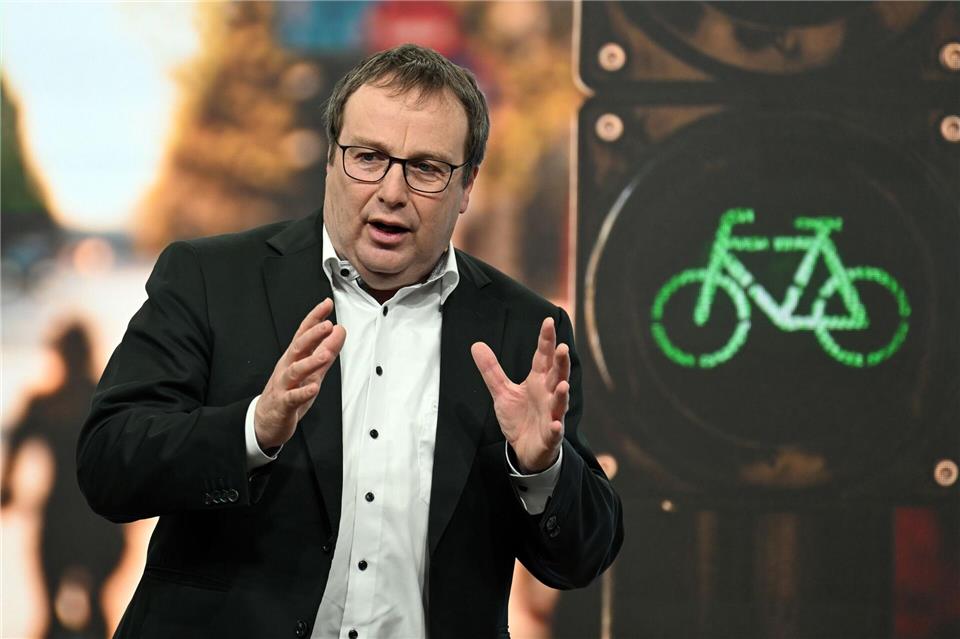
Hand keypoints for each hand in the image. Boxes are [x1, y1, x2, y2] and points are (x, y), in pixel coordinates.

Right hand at [254, 298, 345, 449]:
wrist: (266, 420)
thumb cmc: (288, 392)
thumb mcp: (311, 370)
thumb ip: (326, 351)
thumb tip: (339, 331)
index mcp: (293, 357)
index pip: (303, 333)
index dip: (314, 318)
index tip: (327, 304)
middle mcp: (287, 367)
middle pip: (298, 347)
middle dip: (312, 335)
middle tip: (328, 326)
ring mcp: (283, 385)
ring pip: (295, 370)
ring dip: (311, 362)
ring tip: (325, 355)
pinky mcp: (283, 404)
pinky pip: (292, 397)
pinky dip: (303, 392)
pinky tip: (312, 388)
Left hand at [471, 317, 569, 472]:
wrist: (526, 449)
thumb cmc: (520, 417)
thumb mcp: (502, 392)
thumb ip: (492, 370)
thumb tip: (476, 345)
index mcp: (538, 381)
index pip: (543, 357)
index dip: (546, 340)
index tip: (548, 322)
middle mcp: (548, 394)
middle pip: (556, 375)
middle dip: (561, 363)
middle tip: (562, 348)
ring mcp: (552, 414)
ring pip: (559, 401)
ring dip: (562, 394)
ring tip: (563, 385)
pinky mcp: (551, 435)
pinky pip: (555, 431)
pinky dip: (555, 427)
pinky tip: (555, 424)